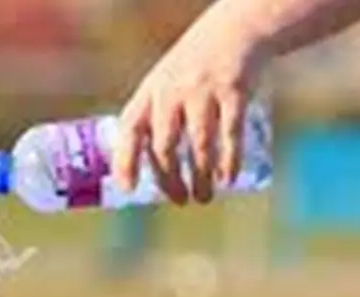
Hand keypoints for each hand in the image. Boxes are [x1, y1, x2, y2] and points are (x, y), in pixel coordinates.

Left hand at [112, 20, 269, 204]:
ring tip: (204, 197)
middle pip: (165, 145)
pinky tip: (228, 178)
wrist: (233, 33)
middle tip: (179, 200)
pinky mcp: (233, 92)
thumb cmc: (191, 70)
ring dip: (201, 177)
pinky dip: (229, 160)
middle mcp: (172, 92)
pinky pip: (230, 134)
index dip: (125, 160)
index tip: (127, 189)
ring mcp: (203, 92)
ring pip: (199, 145)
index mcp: (149, 93)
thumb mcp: (163, 84)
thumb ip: (152, 120)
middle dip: (170, 180)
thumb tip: (144, 172)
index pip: (130, 130)